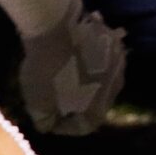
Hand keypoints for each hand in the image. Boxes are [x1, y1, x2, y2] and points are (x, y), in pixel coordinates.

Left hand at [19, 3, 125, 134]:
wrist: (58, 27)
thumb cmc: (47, 70)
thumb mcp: (36, 101)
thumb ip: (44, 118)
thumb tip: (49, 123)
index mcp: (99, 108)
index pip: (83, 127)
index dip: (64, 126)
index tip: (48, 118)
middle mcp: (115, 90)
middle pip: (96, 104)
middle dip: (78, 104)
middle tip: (57, 97)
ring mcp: (119, 66)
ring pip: (103, 82)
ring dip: (87, 82)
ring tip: (67, 75)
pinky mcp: (116, 47)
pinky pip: (104, 63)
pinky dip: (91, 64)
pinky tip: (75, 57)